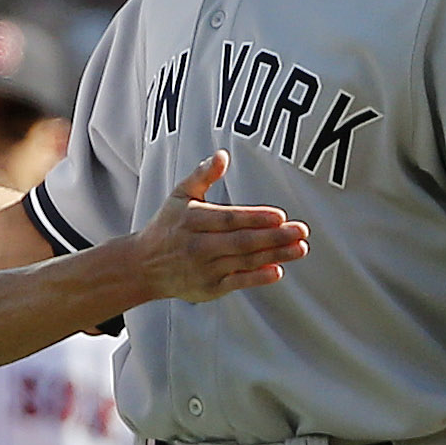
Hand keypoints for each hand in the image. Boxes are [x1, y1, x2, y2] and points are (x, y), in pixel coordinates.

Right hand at [125, 151, 306, 303]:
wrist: (144, 266)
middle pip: (241, 241)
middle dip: (274, 237)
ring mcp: (204, 269)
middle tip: (301, 231)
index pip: (229, 218)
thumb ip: (202, 175)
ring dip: (275, 255)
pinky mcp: (209, 289)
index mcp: (192, 220)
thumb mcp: (180, 195)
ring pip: (244, 261)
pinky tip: (278, 270)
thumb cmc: (168, 225)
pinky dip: (257, 278)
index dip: (255, 218)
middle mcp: (198, 245)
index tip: (280, 216)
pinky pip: (237, 283)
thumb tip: (223, 155)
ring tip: (300, 248)